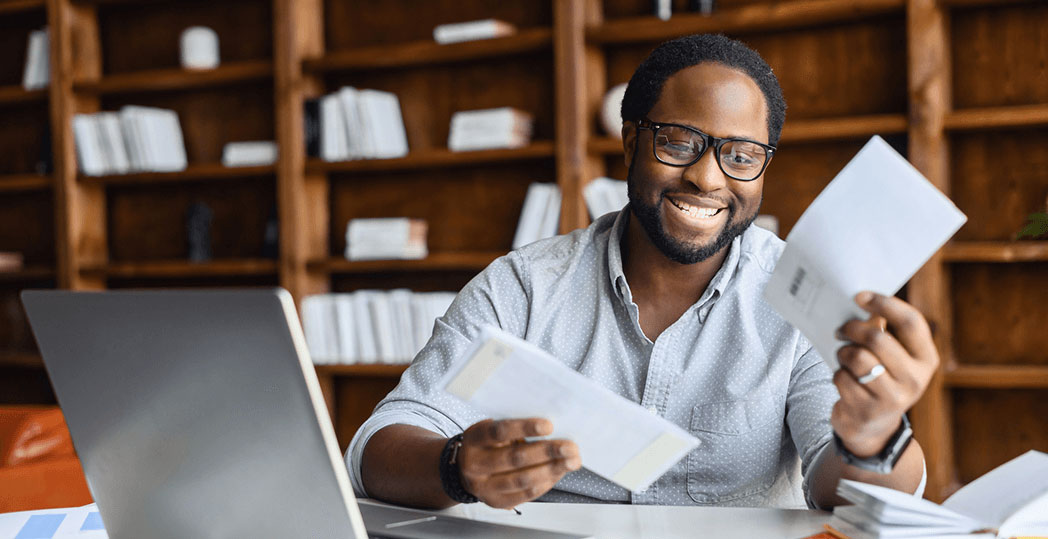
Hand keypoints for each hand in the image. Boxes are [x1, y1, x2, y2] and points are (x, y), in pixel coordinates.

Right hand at [458, 418, 580, 508]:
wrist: (464, 470)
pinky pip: (526, 494)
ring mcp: (485, 487)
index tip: (549, 426)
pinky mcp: (497, 502)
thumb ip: (515, 429)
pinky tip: (559, 472)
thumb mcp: (492, 428)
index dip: (525, 428)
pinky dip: (546, 482)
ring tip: (572, 461)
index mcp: (475, 439)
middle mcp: (475, 464)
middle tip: (571, 447)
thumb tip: (553, 429)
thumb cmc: (487, 444)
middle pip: (515, 458)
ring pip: (523, 479)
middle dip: (547, 452)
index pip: (500, 432)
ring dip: (552, 470)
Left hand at [832, 292, 938, 457]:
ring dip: (843, 353)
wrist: (873, 428)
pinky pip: (842, 377)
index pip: (911, 322)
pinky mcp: (867, 410)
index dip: (885, 303)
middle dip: (852, 328)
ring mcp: (892, 398)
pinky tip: (845, 380)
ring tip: (844, 357)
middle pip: (877, 338)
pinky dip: (838, 374)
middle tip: (841, 329)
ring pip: (856, 357)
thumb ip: (884, 332)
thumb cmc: (881, 380)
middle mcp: (914, 379)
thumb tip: (864, 303)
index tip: (860, 295)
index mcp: (926, 360)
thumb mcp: (893, 359)